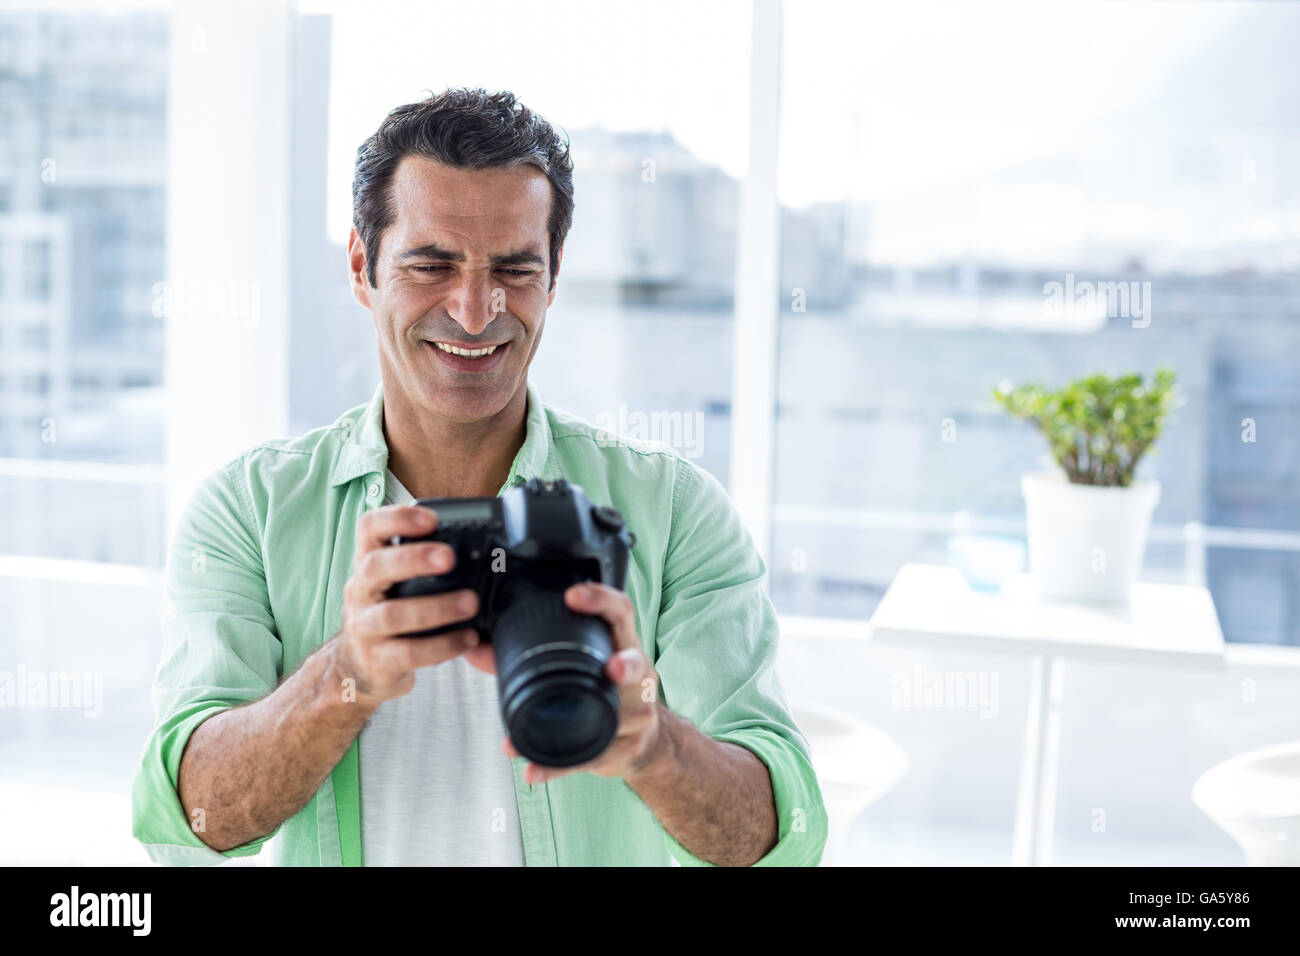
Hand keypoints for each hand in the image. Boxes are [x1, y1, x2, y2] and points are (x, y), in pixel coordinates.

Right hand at [334, 503, 480, 703]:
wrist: (360, 666)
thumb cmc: (390, 614)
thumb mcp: (396, 582)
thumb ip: (424, 562)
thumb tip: (482, 547)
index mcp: (368, 562)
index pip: (369, 528)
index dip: (396, 518)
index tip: (430, 518)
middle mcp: (360, 590)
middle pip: (375, 567)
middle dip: (413, 558)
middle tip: (449, 557)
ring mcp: (363, 627)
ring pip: (392, 614)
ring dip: (436, 607)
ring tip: (471, 603)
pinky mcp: (377, 660)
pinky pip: (408, 653)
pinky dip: (441, 645)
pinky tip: (467, 639)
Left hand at [502, 582, 667, 785]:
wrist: (646, 742)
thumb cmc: (613, 692)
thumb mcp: (587, 665)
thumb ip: (532, 654)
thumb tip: (476, 650)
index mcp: (623, 648)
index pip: (621, 614)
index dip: (601, 600)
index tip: (574, 595)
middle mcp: (637, 679)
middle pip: (637, 665)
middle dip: (627, 666)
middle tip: (613, 670)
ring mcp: (635, 717)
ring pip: (616, 717)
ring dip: (589, 720)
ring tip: (561, 722)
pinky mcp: (621, 750)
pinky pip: (586, 758)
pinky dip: (557, 766)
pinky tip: (534, 769)